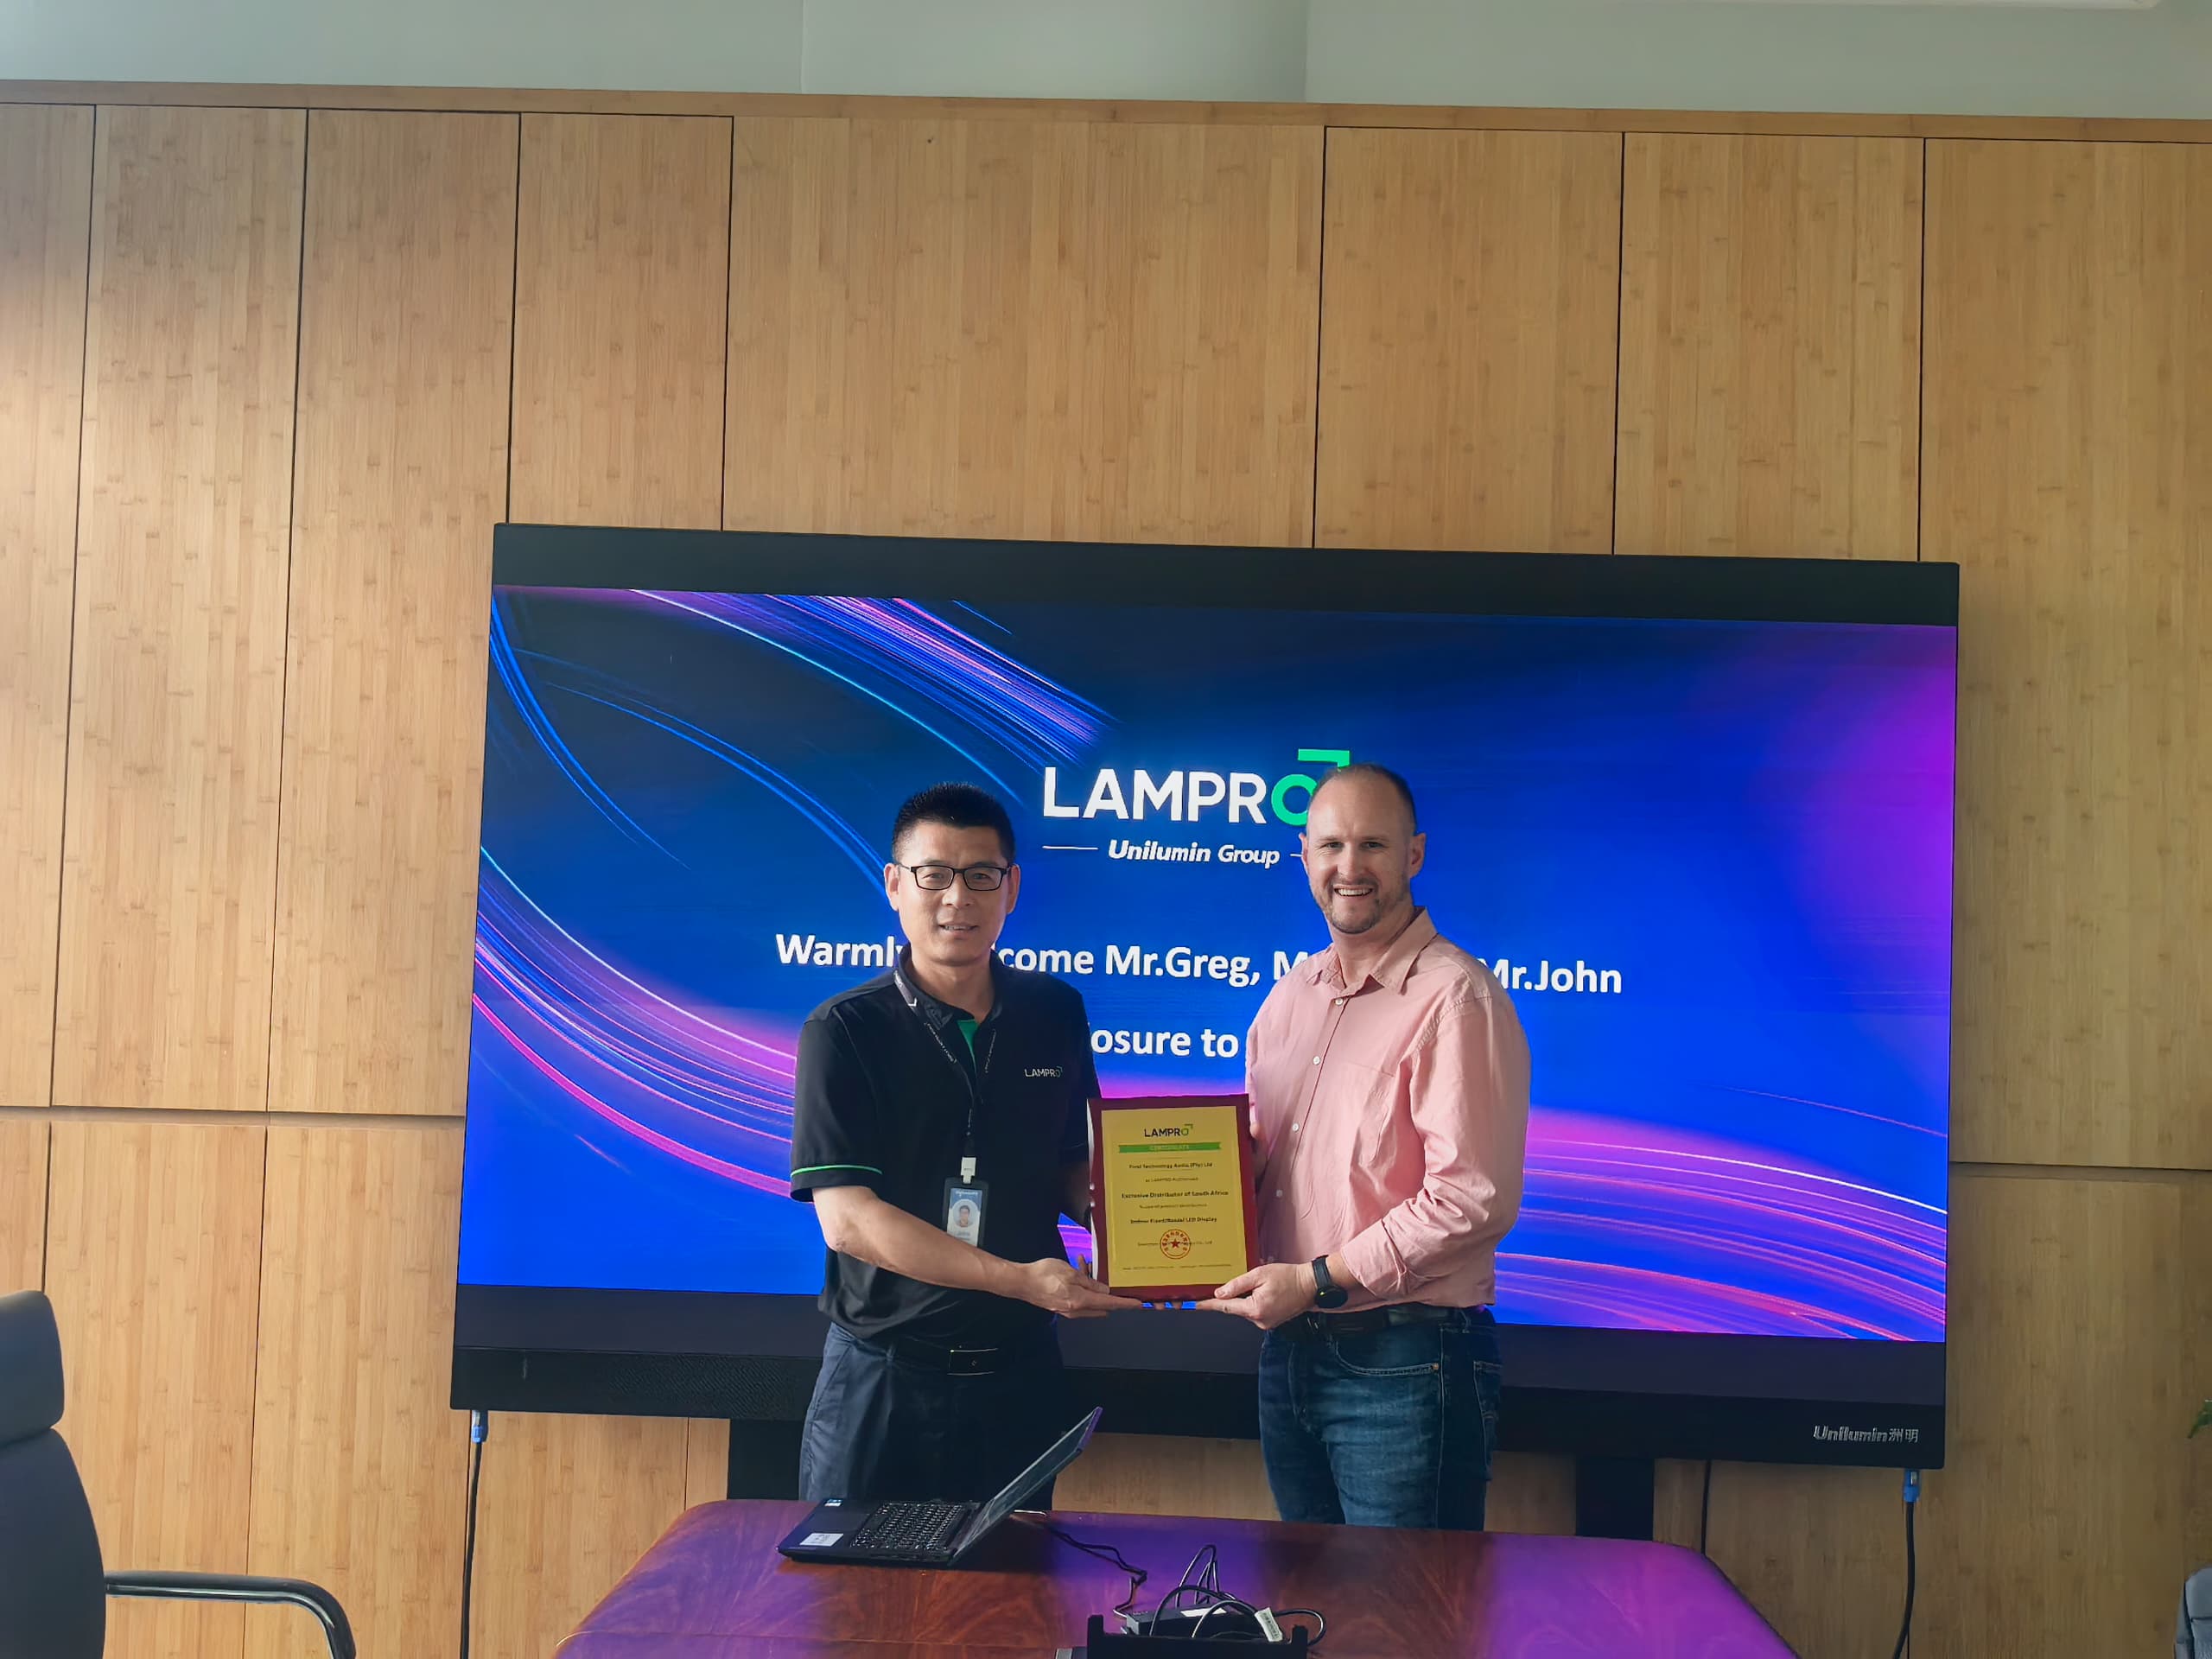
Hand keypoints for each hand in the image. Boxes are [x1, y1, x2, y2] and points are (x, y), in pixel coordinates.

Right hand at [1017, 1256, 1123, 1317]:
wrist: (1021, 1282)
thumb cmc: (1043, 1275)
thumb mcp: (1071, 1273)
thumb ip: (1090, 1282)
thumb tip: (1105, 1292)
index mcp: (1081, 1301)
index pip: (1109, 1304)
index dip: (1125, 1304)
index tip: (1138, 1305)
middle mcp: (1076, 1310)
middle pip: (1102, 1306)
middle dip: (1111, 1295)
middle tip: (1118, 1283)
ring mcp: (1069, 1310)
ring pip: (1090, 1301)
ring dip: (1094, 1287)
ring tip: (1087, 1265)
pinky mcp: (1062, 1306)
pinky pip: (1080, 1299)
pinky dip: (1083, 1287)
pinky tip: (1079, 1270)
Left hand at [1196, 1262, 1315, 1329]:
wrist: (1310, 1285)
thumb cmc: (1289, 1277)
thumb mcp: (1260, 1274)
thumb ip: (1238, 1284)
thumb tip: (1220, 1293)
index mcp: (1255, 1309)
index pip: (1225, 1307)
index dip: (1208, 1304)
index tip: (1193, 1305)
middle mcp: (1259, 1321)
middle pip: (1235, 1307)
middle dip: (1233, 1295)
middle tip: (1243, 1282)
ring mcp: (1266, 1323)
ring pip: (1245, 1309)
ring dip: (1246, 1297)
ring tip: (1262, 1284)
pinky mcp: (1271, 1322)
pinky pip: (1254, 1311)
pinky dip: (1253, 1301)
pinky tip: (1265, 1291)